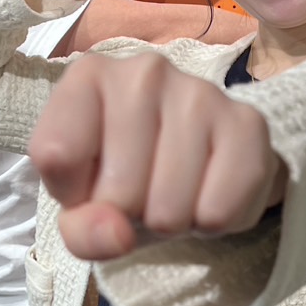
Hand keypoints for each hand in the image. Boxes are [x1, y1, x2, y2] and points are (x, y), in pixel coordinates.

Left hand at [28, 52, 285, 260]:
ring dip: (172, 222)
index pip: (57, 154)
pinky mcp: (248, 123)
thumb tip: (116, 234)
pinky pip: (219, 210)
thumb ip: (81, 229)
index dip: (72, 195)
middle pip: (118, 193)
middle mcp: (144, 72)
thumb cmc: (127, 174)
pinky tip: (209, 192)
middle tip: (142, 195)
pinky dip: (213, 222)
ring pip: (169, 209)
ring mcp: (201, 93)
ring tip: (174, 194)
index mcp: (89, 77)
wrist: (202, 163)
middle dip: (131, 216)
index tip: (87, 185)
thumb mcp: (84, 205)